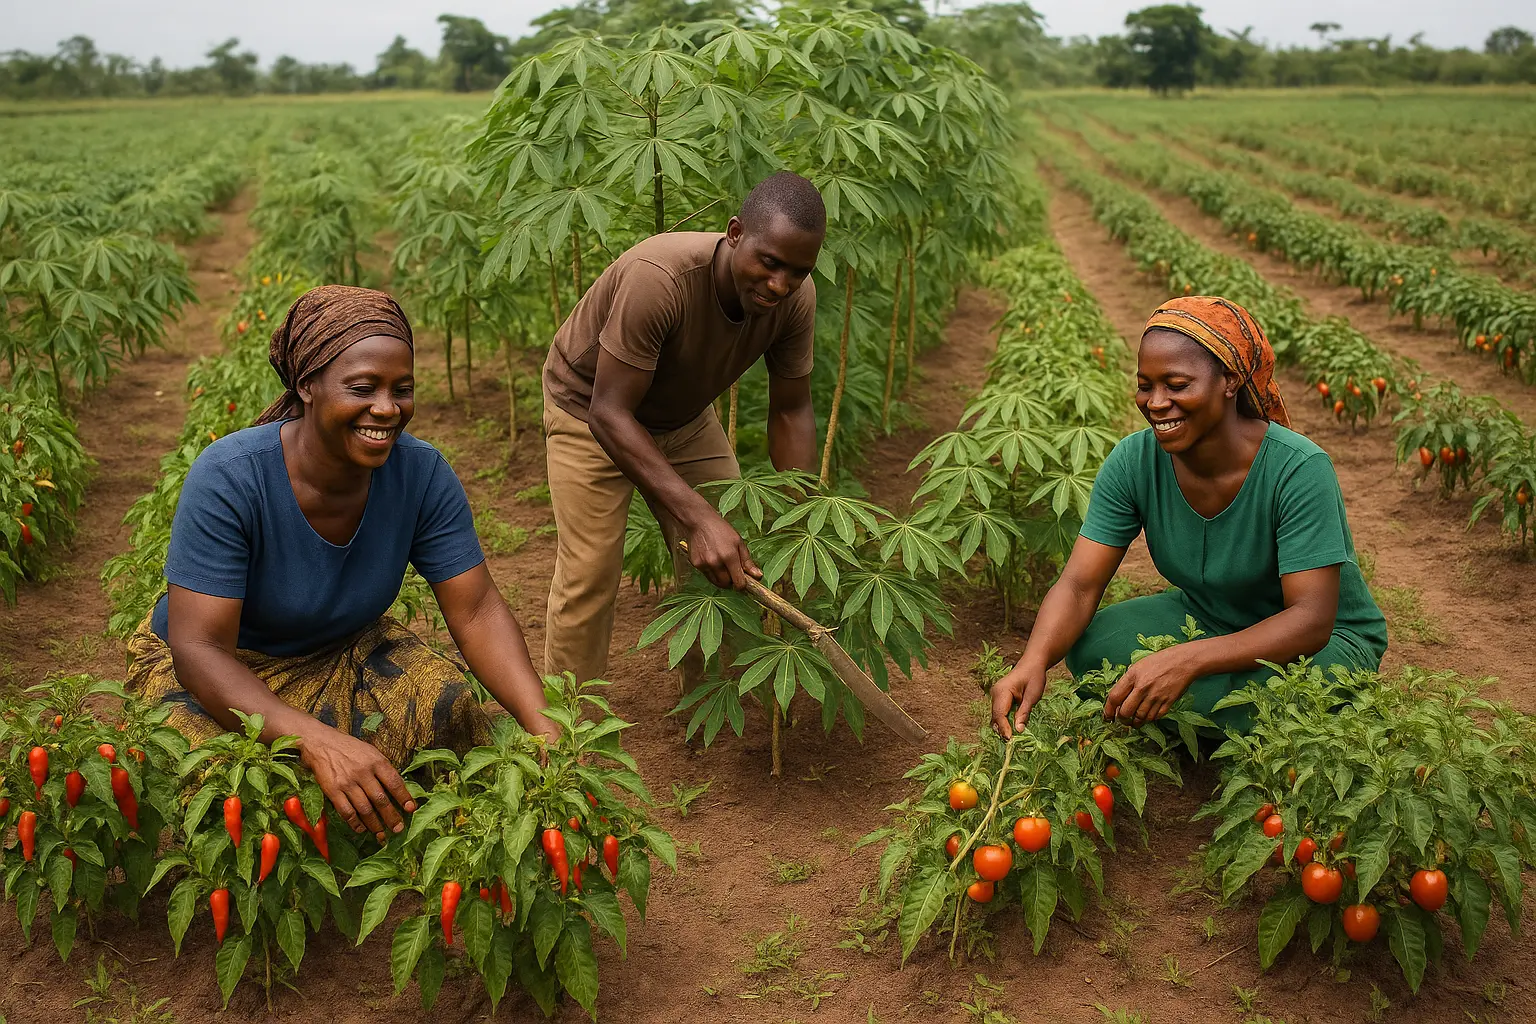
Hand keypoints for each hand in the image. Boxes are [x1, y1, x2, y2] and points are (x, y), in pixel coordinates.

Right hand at [299, 727, 416, 842]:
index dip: (404, 797)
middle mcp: (363, 773)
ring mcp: (347, 783)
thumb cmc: (350, 748)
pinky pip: (346, 811)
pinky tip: (361, 829)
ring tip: (381, 835)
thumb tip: (397, 790)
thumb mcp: (371, 752)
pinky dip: (355, 823)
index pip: (394, 782)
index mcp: (376, 761)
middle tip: (398, 829)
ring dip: (374, 824)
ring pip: (364, 809)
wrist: (321, 743)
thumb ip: (383, 769)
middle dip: (391, 817)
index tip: (411, 809)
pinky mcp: (332, 791)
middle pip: (381, 800)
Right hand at [685, 510, 760, 589]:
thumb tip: (758, 576)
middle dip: (731, 580)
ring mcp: (704, 564)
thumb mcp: (739, 542)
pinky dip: (711, 572)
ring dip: (721, 578)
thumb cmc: (721, 530)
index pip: (738, 582)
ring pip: (716, 582)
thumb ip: (748, 561)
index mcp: (730, 556)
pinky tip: (711, 559)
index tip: (742, 582)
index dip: (742, 585)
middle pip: (726, 584)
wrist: (700, 521)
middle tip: (731, 570)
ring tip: (721, 564)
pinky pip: (707, 575)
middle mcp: (716, 562)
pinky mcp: (696, 564)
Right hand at [991, 660, 1046, 738]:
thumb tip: (1018, 730)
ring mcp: (995, 696)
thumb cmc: (1034, 677)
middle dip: (1002, 730)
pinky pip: (999, 713)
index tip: (1010, 740)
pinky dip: (1005, 722)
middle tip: (1012, 744)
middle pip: (995, 717)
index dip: (1004, 728)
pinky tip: (1012, 730)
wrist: (1032, 664)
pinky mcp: (999, 699)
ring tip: (1013, 739)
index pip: (999, 714)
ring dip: (1003, 727)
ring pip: (996, 716)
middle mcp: (995, 694)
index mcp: (1002, 691)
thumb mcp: (1033, 695)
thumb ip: (1024, 712)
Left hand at [1103, 649, 1195, 725]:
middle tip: (1123, 720)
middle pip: (1125, 712)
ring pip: (1140, 718)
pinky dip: (1149, 719)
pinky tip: (1147, 716)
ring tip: (1134, 722)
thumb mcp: (1138, 666)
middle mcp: (1142, 687)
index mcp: (1132, 676)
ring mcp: (1156, 696)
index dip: (1108, 710)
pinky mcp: (1168, 702)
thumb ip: (1127, 682)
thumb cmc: (1159, 661)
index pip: (1114, 697)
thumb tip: (1119, 700)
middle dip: (1122, 719)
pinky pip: (1155, 717)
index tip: (1107, 717)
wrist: (1184, 661)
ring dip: (1135, 722)